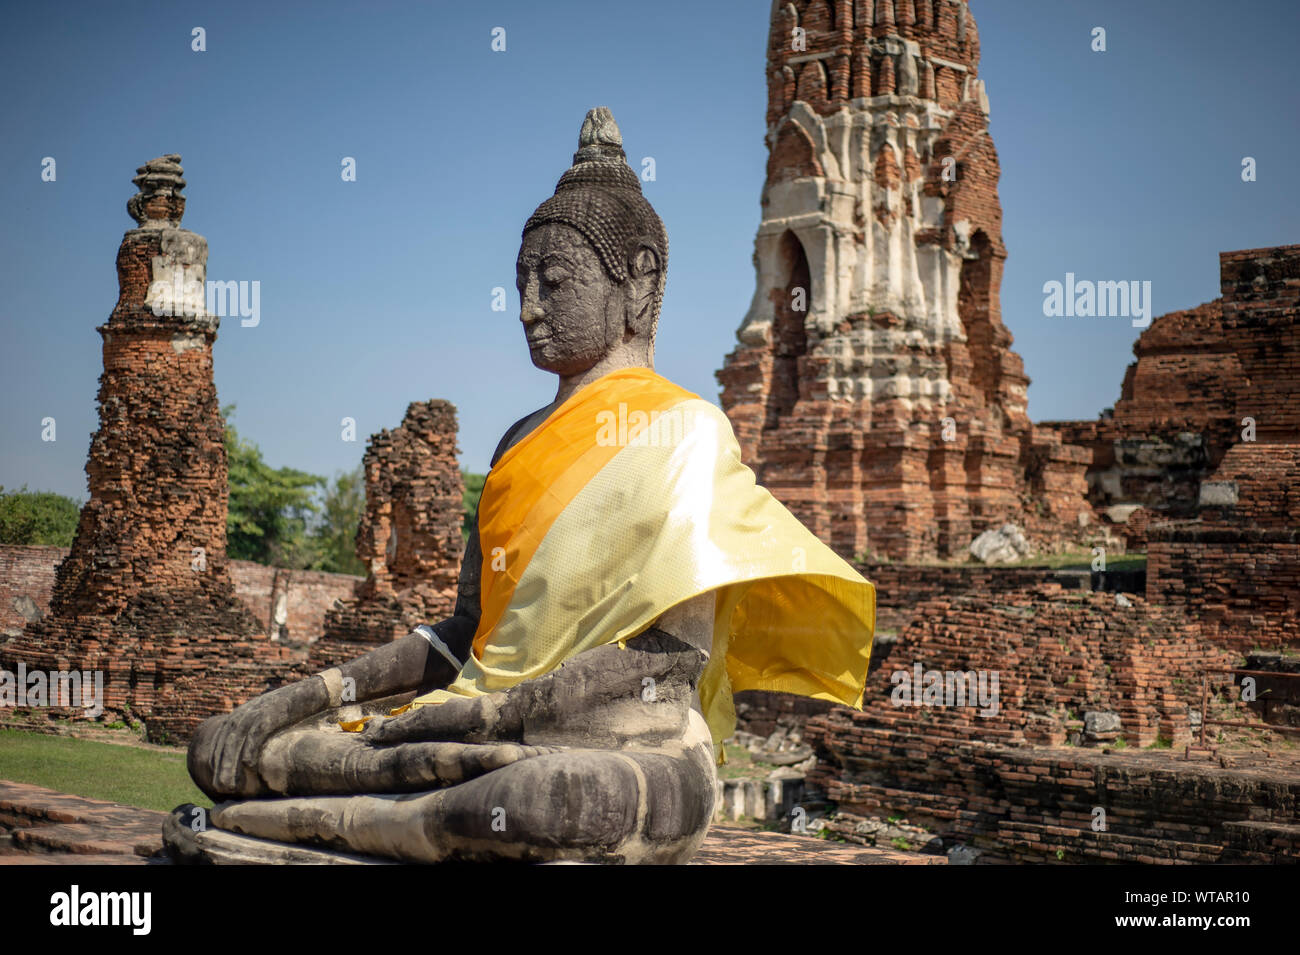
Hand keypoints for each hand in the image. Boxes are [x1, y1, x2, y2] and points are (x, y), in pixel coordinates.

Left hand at [188, 681, 322, 798]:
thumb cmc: (293, 710)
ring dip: (230, 764)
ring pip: (236, 741)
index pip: (221, 741)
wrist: (312, 692)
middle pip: (225, 743)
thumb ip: (258, 734)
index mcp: (240, 715)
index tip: (216, 780)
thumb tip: (252, 757)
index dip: (217, 761)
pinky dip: (250, 749)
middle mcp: (243, 713)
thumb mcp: (270, 721)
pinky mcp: (270, 713)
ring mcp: (255, 712)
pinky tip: (248, 765)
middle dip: (221, 766)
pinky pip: (255, 734)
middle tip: (220, 788)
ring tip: (230, 784)